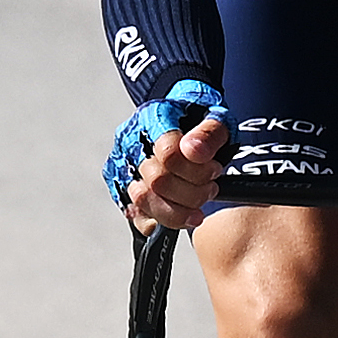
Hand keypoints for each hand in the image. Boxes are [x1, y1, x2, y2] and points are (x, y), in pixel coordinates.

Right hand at [111, 82, 226, 228]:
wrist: (184, 121)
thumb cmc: (198, 120)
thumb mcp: (215, 117)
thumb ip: (209, 133)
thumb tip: (194, 151)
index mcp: (152, 120)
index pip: (169, 154)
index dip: (197, 170)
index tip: (215, 169)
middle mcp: (131, 143)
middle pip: (158, 181)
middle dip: (192, 192)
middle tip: (211, 187)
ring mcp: (123, 168)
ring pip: (144, 200)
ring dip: (179, 210)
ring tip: (198, 203)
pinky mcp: (122, 190)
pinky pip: (137, 215)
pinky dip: (162, 220)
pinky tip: (182, 215)